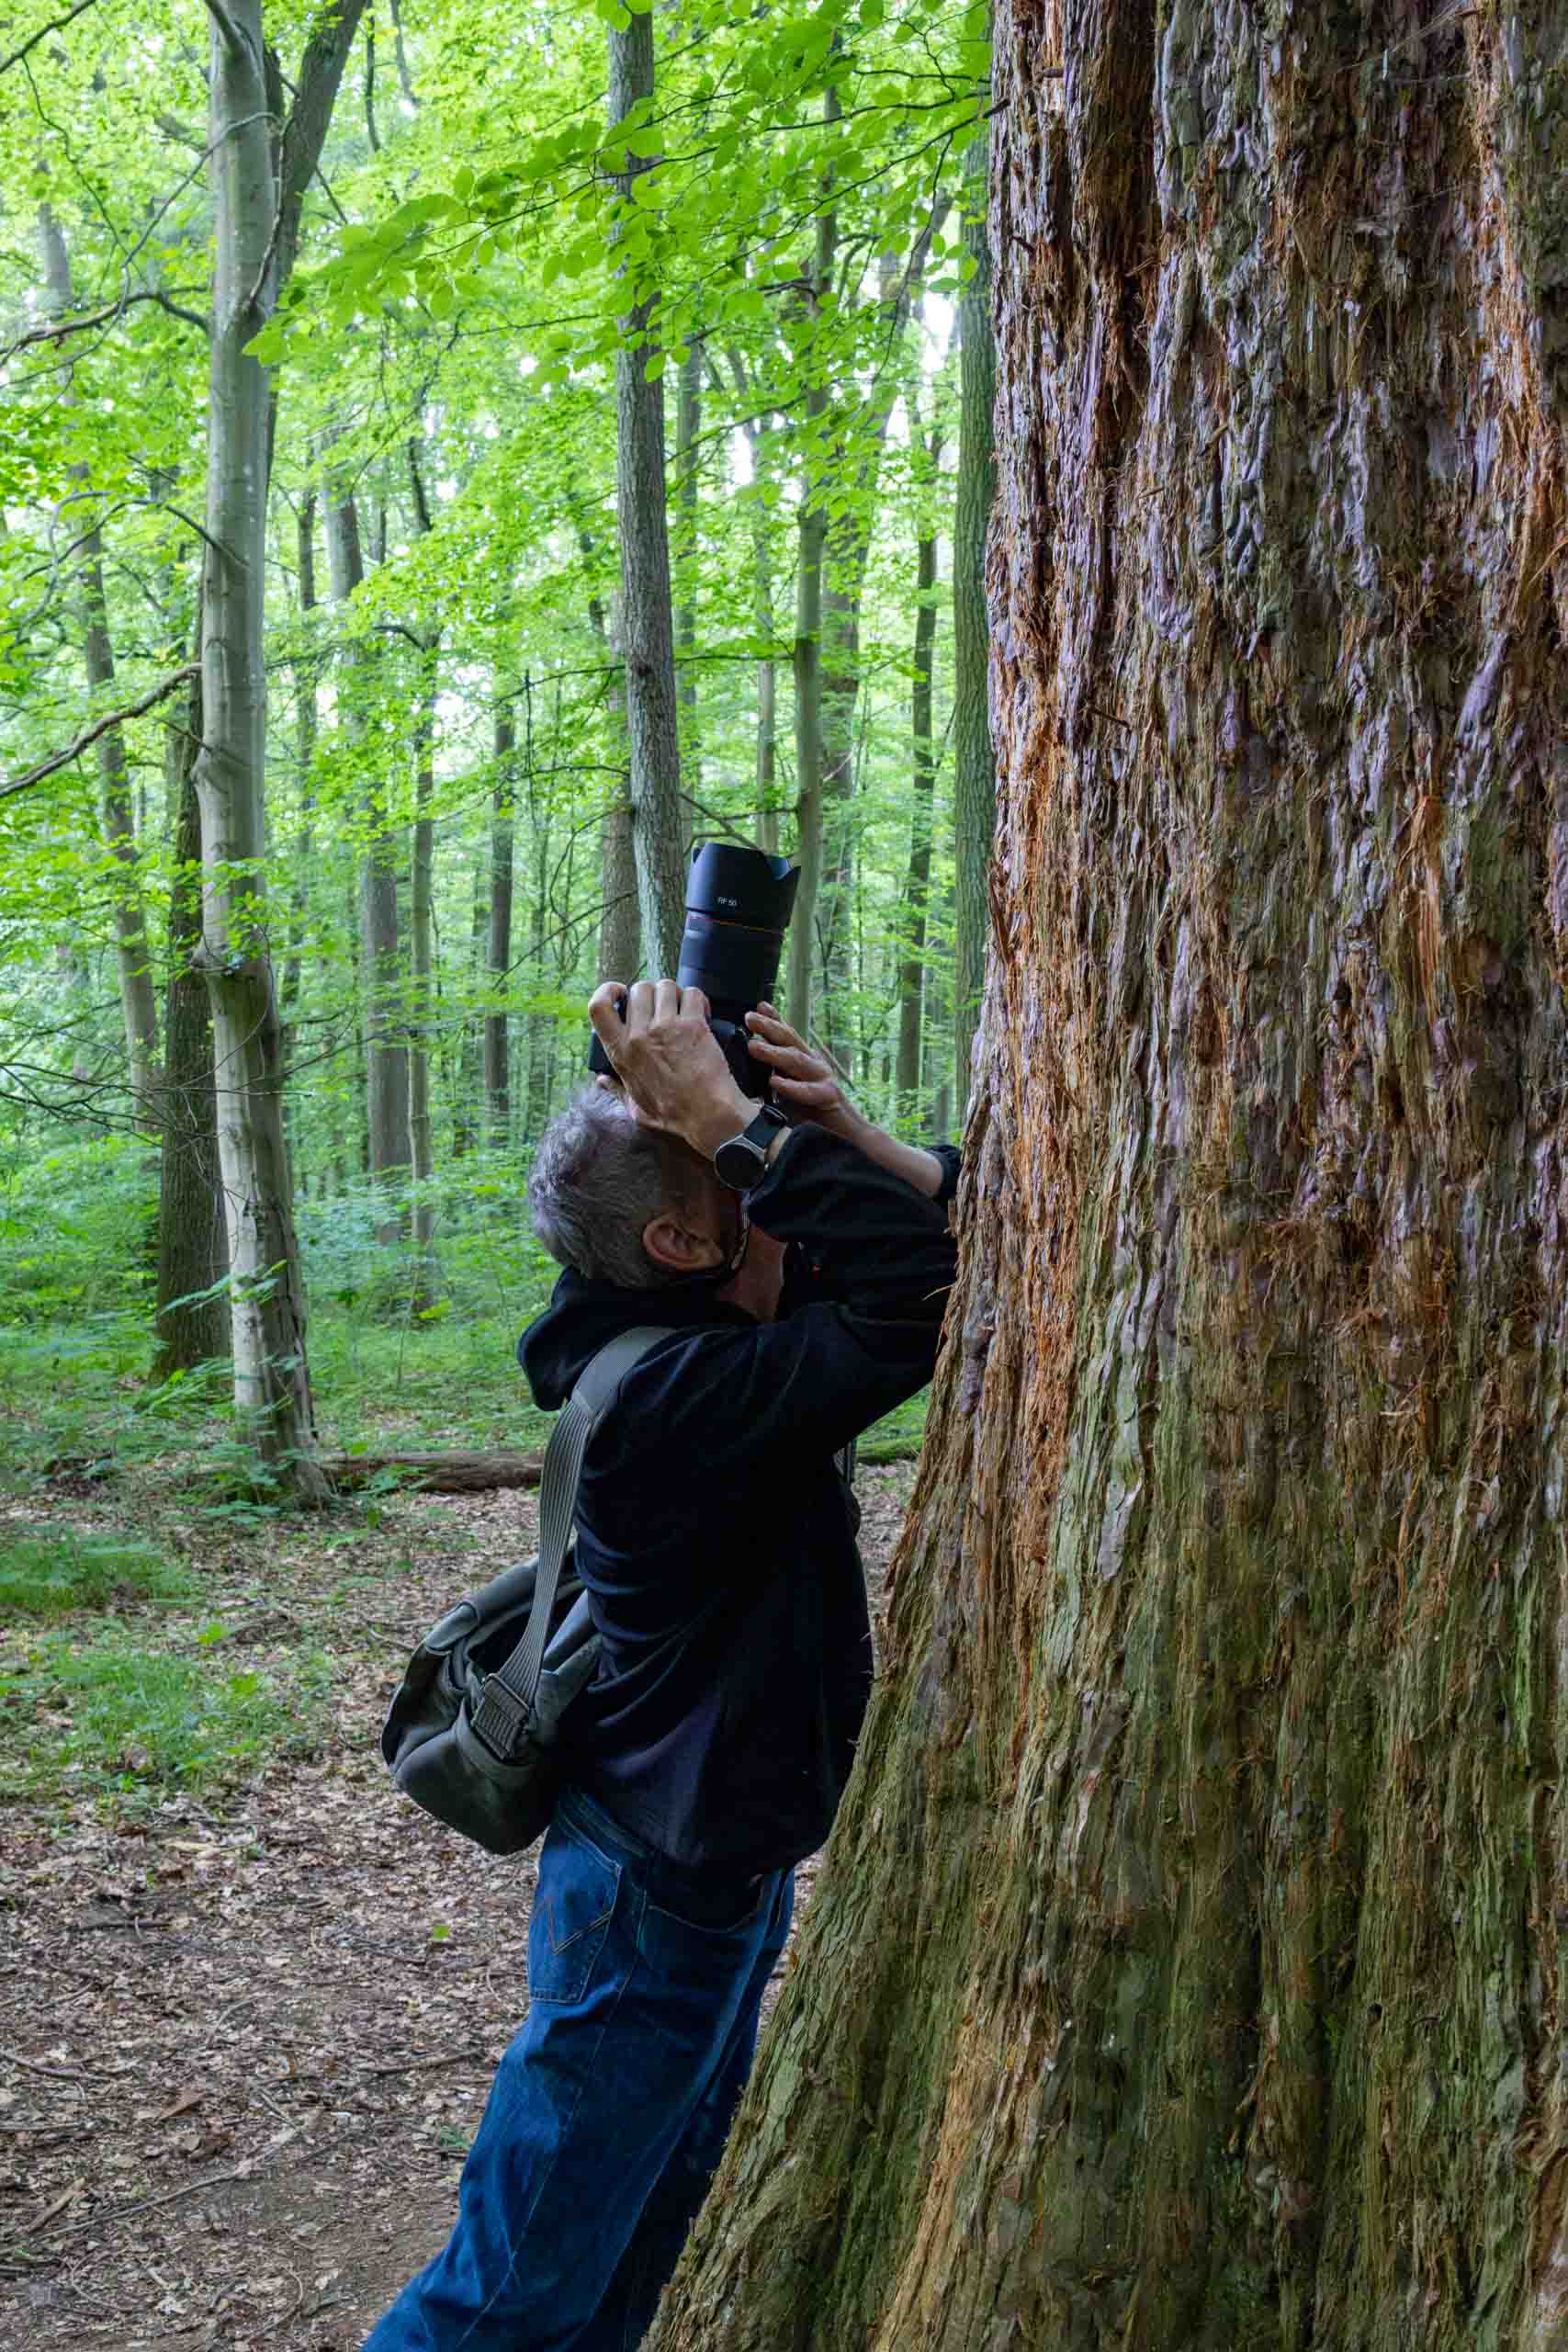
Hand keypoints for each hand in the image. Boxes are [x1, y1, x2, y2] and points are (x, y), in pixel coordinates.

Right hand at [589, 979, 753, 1156]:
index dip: (606, 991)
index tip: (619, 992)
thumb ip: (616, 1090)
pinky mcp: (693, 1025)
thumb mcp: (635, 1108)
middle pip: (638, 989)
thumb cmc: (673, 1115)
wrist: (708, 1115)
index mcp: (620, 1053)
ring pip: (665, 986)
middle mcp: (639, 1036)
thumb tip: (601, 1080)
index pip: (598, 1008)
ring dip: (675, 994)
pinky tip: (701, 1012)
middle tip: (662, 1007)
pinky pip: (692, 994)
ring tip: (682, 1008)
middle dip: (651, 993)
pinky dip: (698, 999)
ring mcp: (666, 1027)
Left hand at [744, 1004, 863, 1141]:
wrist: (845, 1136)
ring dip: (774, 1052)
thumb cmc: (813, 1115)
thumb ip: (772, 1079)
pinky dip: (791, 1086)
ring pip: (797, 1060)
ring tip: (753, 1046)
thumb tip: (745, 1071)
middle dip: (769, 1027)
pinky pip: (808, 1091)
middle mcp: (814, 1065)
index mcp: (803, 1061)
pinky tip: (775, 1082)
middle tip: (749, 1017)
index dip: (774, 1019)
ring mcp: (822, 1079)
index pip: (787, 1035)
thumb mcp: (787, 1092)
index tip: (757, 1006)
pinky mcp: (829, 1097)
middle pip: (790, 1040)